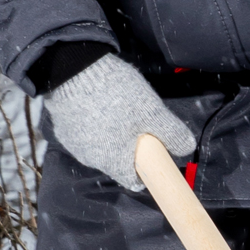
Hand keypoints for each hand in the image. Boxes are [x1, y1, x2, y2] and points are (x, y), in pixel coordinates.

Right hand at [44, 56, 194, 191]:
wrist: (72, 69)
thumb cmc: (116, 95)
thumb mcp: (152, 111)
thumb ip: (171, 132)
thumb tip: (187, 148)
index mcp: (114, 162)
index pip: (132, 181)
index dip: (145, 171)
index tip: (150, 156)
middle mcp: (91, 160)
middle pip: (115, 163)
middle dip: (126, 149)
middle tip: (134, 124)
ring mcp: (73, 146)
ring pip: (98, 149)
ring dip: (107, 137)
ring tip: (114, 110)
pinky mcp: (61, 130)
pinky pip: (81, 135)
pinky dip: (90, 126)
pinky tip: (95, 106)